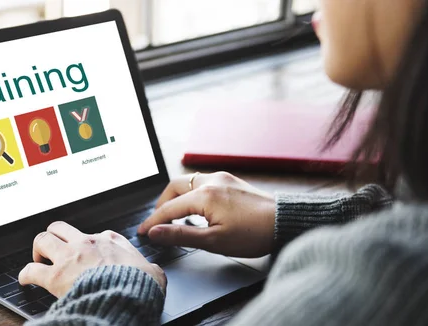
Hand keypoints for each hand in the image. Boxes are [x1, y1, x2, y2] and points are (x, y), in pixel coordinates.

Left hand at [19, 221, 166, 297]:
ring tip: (38, 259)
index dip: (87, 244)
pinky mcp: (55, 276)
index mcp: (110, 240)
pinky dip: (25, 274)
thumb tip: (154, 273)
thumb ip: (149, 268)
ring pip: (42, 239)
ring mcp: (69, 257)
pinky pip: (31, 270)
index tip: (87, 254)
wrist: (127, 296)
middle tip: (53, 249)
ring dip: (38, 249)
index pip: (93, 234)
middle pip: (60, 227)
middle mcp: (86, 243)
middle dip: (54, 236)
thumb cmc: (140, 285)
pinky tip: (25, 280)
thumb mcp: (152, 271)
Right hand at [138, 172, 274, 257]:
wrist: (285, 222)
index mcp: (205, 195)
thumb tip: (156, 232)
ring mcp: (222, 178)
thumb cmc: (254, 234)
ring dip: (177, 197)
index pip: (169, 208)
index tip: (142, 232)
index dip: (153, 221)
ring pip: (188, 182)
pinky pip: (202, 182)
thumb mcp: (214, 241)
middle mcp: (211, 181)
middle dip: (162, 204)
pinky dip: (191, 193)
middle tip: (158, 222)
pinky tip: (196, 208)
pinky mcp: (230, 181)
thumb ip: (181, 235)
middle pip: (174, 187)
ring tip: (175, 217)